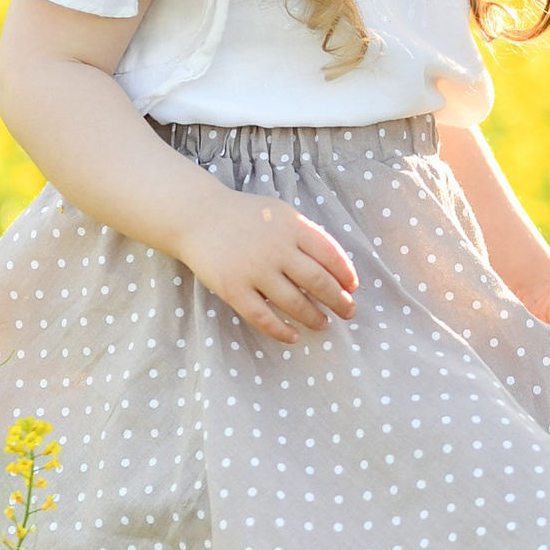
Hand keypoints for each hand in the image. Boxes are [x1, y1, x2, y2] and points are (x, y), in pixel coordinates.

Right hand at [183, 185, 357, 345]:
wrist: (198, 216)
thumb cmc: (246, 216)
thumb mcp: (281, 213)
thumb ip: (306, 235)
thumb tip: (337, 267)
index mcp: (292, 226)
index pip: (330, 254)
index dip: (346, 274)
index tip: (352, 288)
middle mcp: (277, 249)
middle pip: (318, 282)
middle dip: (339, 301)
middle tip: (348, 312)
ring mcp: (254, 270)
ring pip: (294, 303)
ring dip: (314, 317)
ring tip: (322, 324)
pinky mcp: (233, 289)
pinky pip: (262, 317)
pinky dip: (281, 331)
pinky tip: (293, 336)